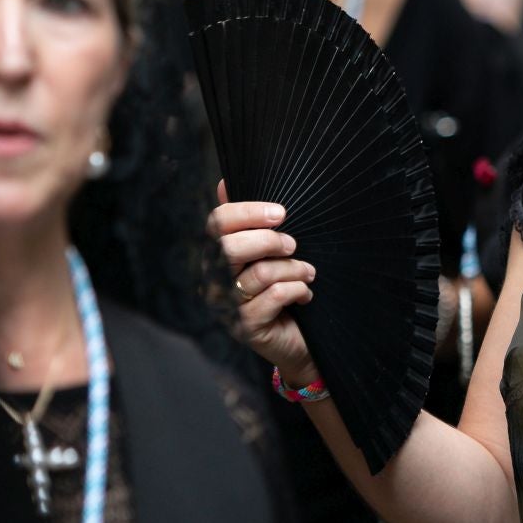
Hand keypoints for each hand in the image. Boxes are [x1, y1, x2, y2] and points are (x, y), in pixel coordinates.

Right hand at [210, 180, 317, 375]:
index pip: (217, 224)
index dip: (248, 212)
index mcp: (216, 255)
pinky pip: (273, 298)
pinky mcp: (246, 328)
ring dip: (294, 269)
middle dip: (270, 241)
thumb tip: (224, 182)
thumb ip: (250, 222)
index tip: (281, 213)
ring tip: (309, 272)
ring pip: (259, 274)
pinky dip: (297, 290)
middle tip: (294, 245)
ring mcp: (227, 307)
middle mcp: (214, 281)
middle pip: (229, 247)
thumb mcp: (271, 252)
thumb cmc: (284, 288)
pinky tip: (305, 295)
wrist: (298, 340)